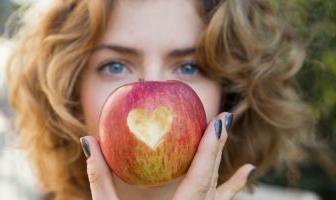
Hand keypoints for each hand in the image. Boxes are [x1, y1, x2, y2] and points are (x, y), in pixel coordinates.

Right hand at [80, 112, 254, 199]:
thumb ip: (99, 177)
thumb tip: (88, 141)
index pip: (200, 178)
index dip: (210, 149)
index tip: (219, 123)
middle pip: (213, 182)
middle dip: (219, 150)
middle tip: (225, 119)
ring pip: (218, 198)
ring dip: (230, 178)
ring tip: (248, 166)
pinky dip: (229, 195)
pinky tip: (241, 181)